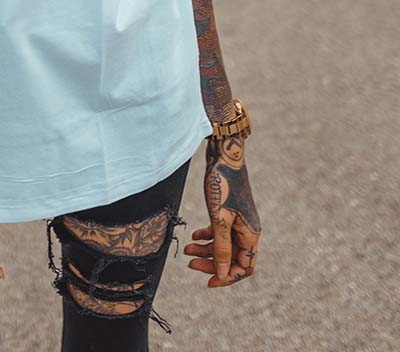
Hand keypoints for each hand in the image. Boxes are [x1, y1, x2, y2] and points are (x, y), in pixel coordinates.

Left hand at [183, 135, 260, 286]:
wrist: (223, 156)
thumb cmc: (222, 185)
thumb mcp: (220, 219)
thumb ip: (222, 247)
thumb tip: (223, 273)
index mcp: (250, 234)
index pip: (244, 266)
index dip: (227, 277)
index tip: (208, 281)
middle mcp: (246, 229)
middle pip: (232, 258)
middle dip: (211, 263)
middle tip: (190, 265)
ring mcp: (237, 220)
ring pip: (223, 245)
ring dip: (205, 250)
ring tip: (186, 249)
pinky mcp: (228, 211)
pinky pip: (219, 231)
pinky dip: (207, 236)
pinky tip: (193, 236)